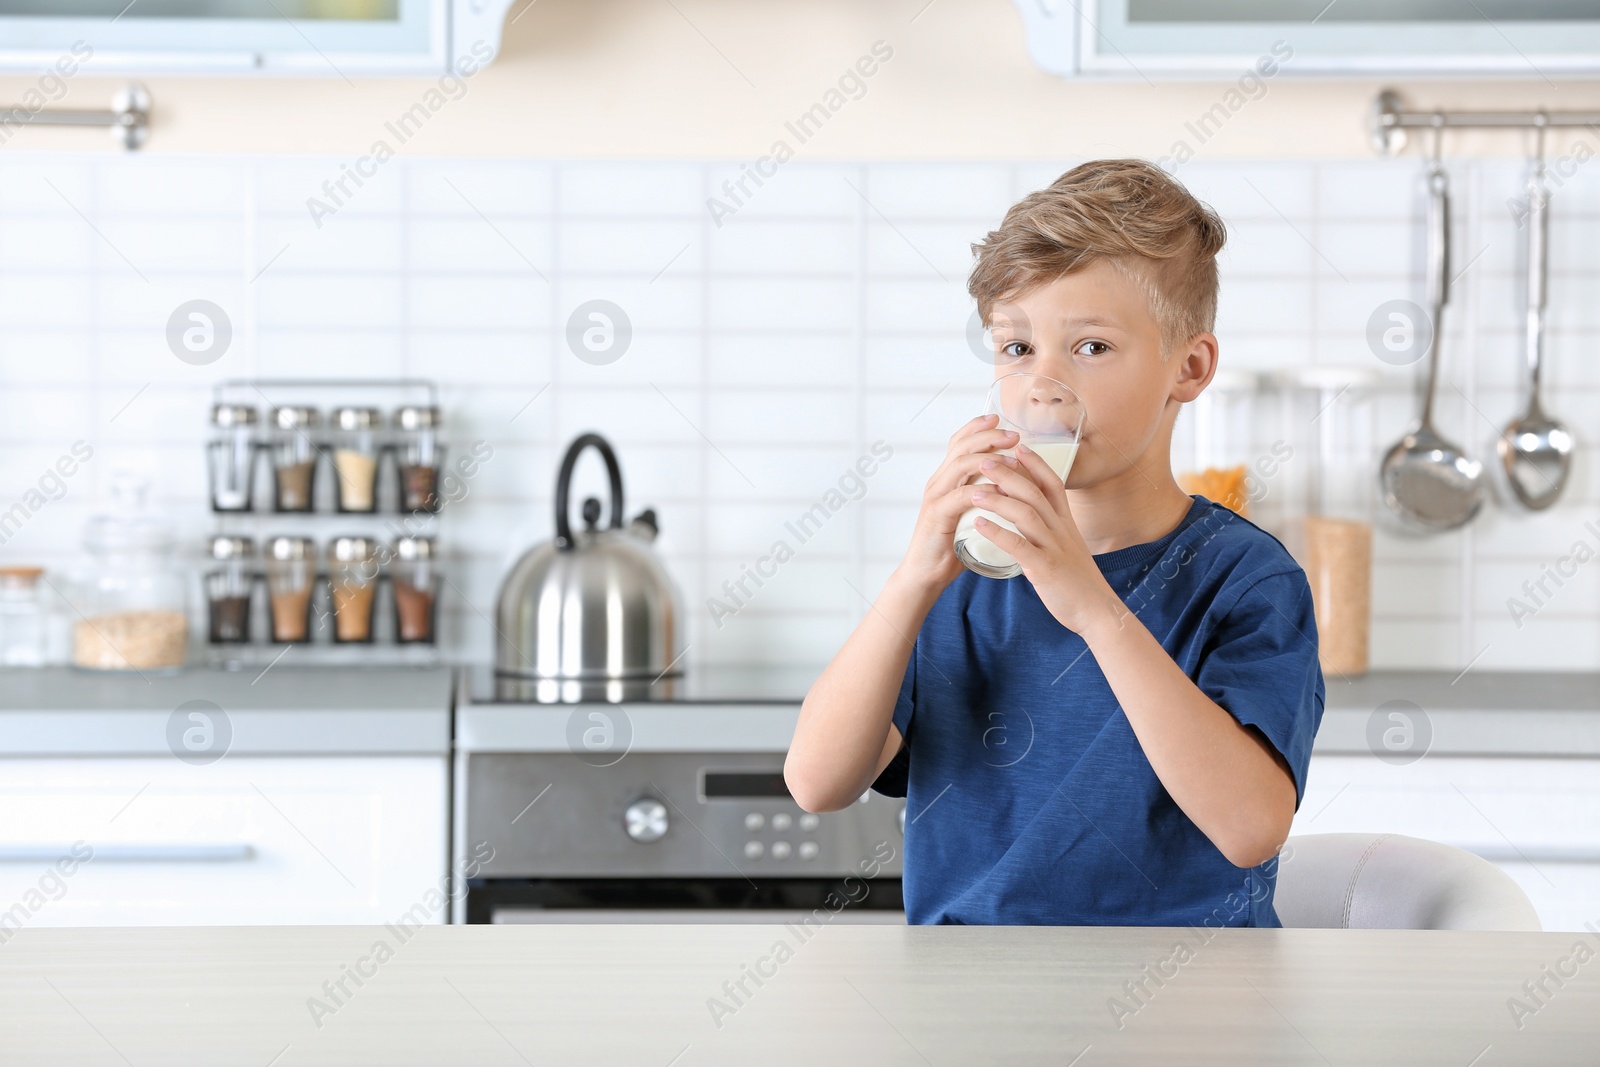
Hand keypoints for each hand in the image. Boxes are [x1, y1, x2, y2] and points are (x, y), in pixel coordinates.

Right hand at [896, 414, 1019, 592]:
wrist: (925, 574)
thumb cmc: (950, 547)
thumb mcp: (968, 515)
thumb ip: (982, 498)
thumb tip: (1009, 487)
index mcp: (945, 479)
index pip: (958, 442)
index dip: (977, 427)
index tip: (999, 418)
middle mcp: (938, 482)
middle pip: (960, 446)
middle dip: (988, 436)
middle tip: (1013, 435)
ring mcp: (935, 498)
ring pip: (960, 465)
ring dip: (989, 458)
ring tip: (1012, 458)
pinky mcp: (937, 516)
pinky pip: (961, 496)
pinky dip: (983, 490)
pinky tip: (1001, 488)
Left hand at [969, 443, 1123, 634]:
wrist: (1098, 612)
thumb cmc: (1078, 582)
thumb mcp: (1068, 548)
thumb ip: (1051, 533)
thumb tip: (1031, 522)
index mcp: (1066, 523)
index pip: (1053, 484)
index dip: (1036, 463)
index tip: (1017, 446)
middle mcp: (1061, 530)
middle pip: (1034, 492)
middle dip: (1008, 473)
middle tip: (984, 459)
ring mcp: (1054, 548)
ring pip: (1026, 514)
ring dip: (998, 499)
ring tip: (973, 491)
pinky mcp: (1045, 568)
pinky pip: (1019, 546)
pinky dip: (998, 532)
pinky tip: (979, 524)